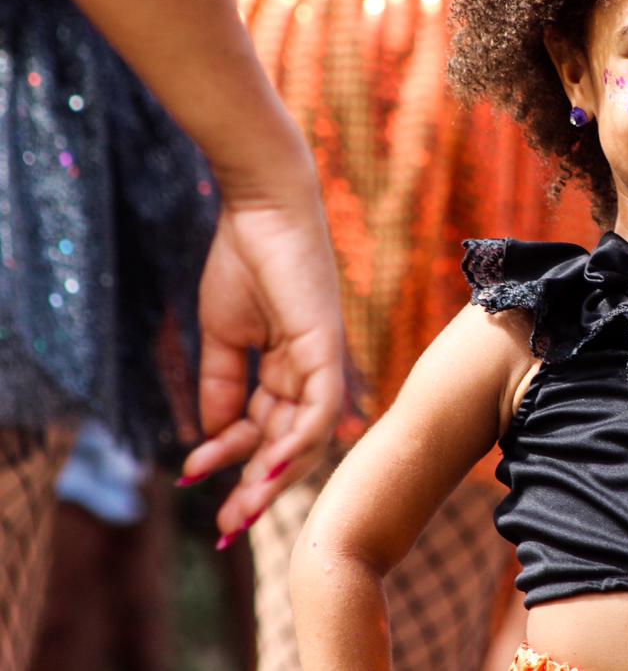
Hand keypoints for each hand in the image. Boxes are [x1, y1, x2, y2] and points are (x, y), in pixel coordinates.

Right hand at [179, 187, 343, 540]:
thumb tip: (214, 436)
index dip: (233, 458)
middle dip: (257, 486)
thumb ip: (223, 385)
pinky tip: (267, 471)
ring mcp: (323, 361)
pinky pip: (318, 408)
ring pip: (306, 436)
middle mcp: (313, 370)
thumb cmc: (245, 261)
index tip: (192, 478)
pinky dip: (296, 442)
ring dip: (272, 476)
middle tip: (226, 526)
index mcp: (290, 366)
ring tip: (239, 509)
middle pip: (291, 442)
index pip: (267, 426)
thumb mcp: (225, 335)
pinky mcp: (325, 348)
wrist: (258, 211)